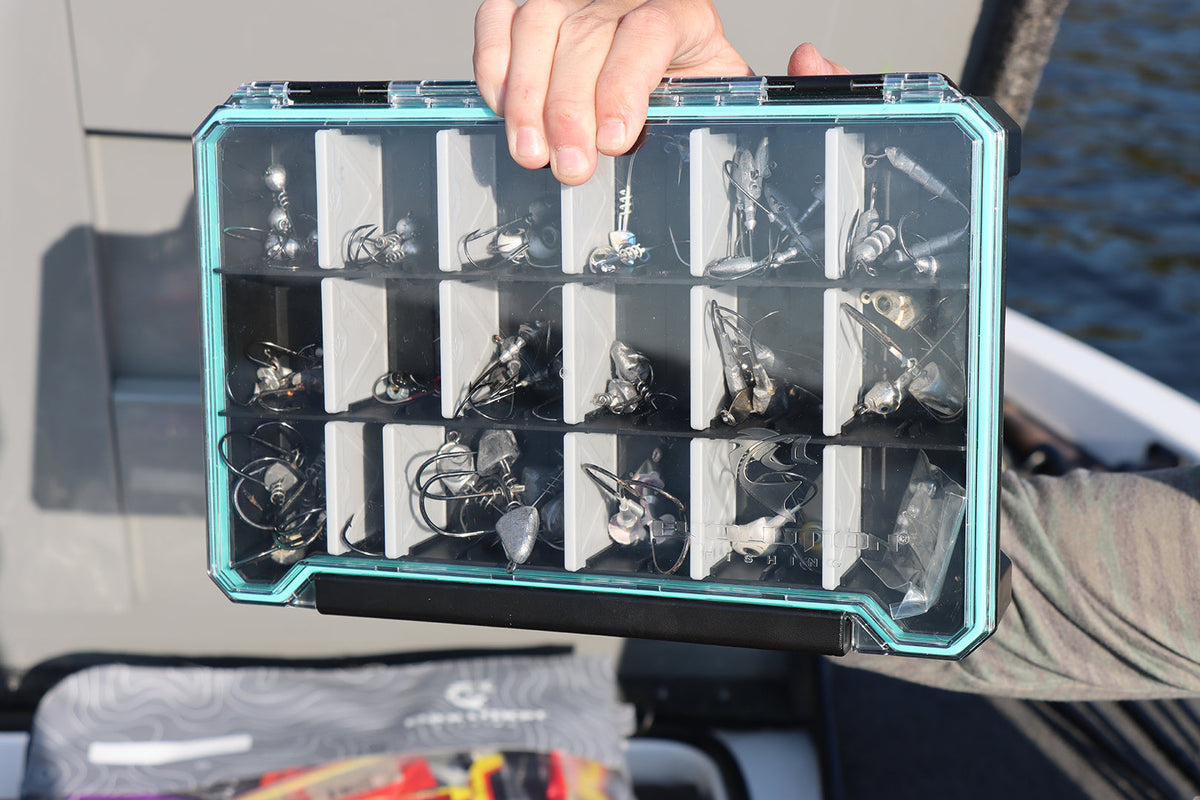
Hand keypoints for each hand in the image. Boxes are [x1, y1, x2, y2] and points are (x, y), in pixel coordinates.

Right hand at [474, 0, 751, 184]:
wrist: (663, 62)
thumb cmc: (690, 85)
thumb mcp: (733, 89)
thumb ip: (773, 87)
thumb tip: (811, 58)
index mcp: (680, 10)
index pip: (647, 32)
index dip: (624, 85)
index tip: (613, 139)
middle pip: (585, 36)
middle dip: (569, 108)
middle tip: (567, 167)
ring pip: (536, 27)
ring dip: (524, 94)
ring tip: (529, 151)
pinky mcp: (531, 6)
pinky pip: (499, 21)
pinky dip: (492, 65)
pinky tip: (498, 109)